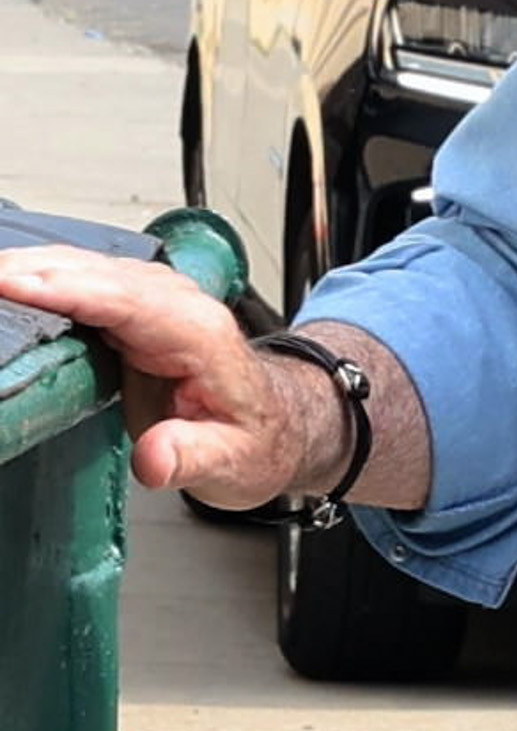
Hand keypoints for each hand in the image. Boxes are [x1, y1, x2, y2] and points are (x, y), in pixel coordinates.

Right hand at [0, 245, 322, 505]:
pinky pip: (80, 282)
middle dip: (29, 269)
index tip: (13, 283)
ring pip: (82, 268)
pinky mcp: (133, 309)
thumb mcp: (233, 464)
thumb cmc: (256, 440)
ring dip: (27, 266)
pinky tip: (7, 281)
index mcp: (197, 334)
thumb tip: (156, 458)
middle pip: (93, 272)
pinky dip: (39, 277)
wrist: (275, 427)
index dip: (65, 289)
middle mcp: (176, 306)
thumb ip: (193, 458)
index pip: (124, 300)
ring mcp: (154, 302)